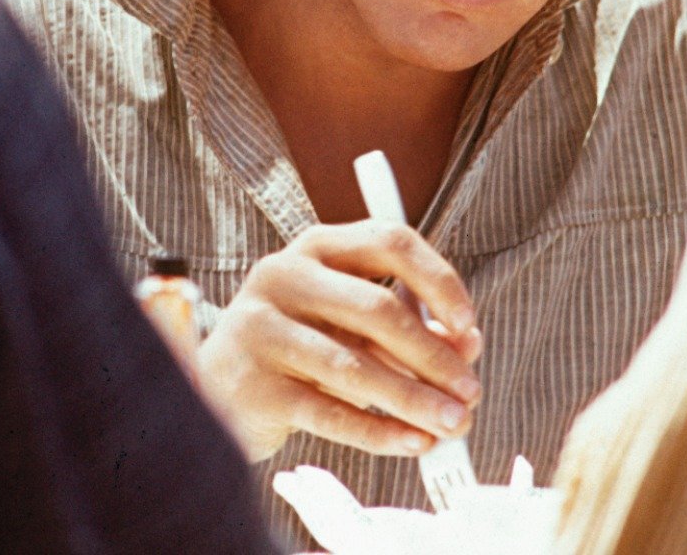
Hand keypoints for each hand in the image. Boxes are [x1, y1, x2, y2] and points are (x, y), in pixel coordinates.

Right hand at [196, 219, 483, 460]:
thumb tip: (468, 346)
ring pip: (353, 366)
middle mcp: (284, 276)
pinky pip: (328, 413)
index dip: (438, 281)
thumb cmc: (300, 347)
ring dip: (414, 399)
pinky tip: (413, 442)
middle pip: (376, 308)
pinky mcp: (254, 385)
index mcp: (317, 247)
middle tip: (470, 392)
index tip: (469, 324)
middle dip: (433, 356)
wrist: (216, 389)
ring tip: (452, 424)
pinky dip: (378, 431)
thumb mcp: (352, 325)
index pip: (390, 242)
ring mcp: (262, 329)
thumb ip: (409, 328)